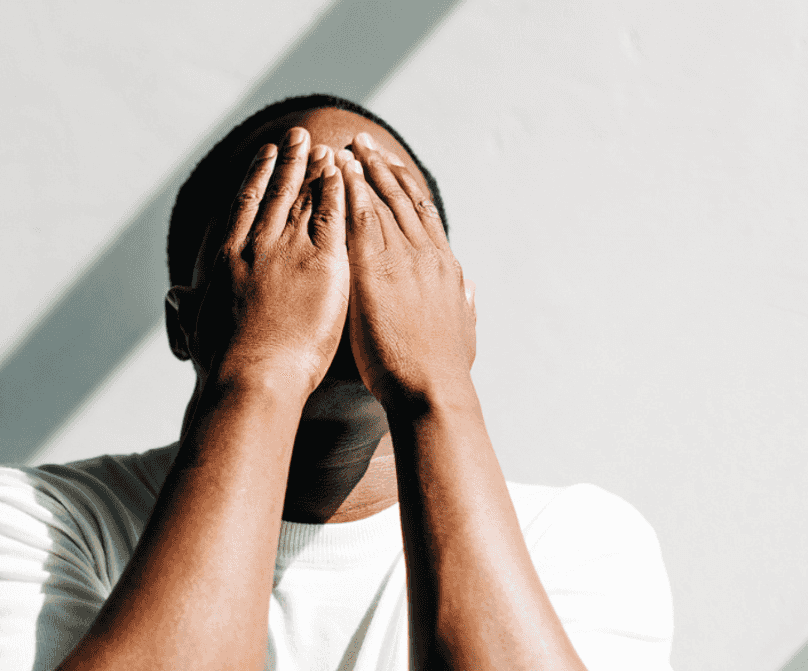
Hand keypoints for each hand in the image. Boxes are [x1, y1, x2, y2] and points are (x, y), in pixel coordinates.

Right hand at [173, 128, 348, 396]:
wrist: (251, 377)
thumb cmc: (221, 364)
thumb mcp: (195, 329)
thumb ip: (188, 307)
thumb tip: (178, 298)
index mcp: (227, 258)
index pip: (244, 206)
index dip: (256, 177)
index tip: (265, 156)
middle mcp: (255, 244)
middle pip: (276, 192)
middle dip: (288, 161)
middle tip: (298, 135)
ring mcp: (288, 250)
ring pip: (305, 197)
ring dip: (315, 168)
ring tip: (325, 147)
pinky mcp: (322, 263)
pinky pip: (333, 216)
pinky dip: (337, 190)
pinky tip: (344, 173)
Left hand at [336, 133, 476, 408]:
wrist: (431, 388)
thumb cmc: (443, 372)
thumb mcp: (463, 332)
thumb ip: (465, 305)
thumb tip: (470, 288)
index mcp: (446, 268)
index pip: (425, 217)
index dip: (408, 190)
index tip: (394, 170)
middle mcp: (427, 254)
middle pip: (404, 198)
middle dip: (383, 168)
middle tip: (364, 144)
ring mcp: (403, 257)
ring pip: (382, 199)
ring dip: (364, 169)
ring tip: (348, 146)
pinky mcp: (376, 267)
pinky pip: (361, 216)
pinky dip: (351, 188)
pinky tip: (338, 170)